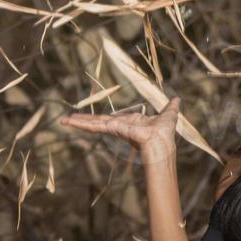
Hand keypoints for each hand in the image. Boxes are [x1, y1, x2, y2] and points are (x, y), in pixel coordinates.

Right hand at [59, 96, 180, 165]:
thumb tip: (178, 99)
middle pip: (97, 121)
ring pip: (92, 123)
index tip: (88, 119)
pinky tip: (71, 122)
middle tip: (67, 119)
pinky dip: (82, 124)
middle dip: (82, 121)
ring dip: (78, 122)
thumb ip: (170, 107)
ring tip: (63, 121)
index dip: (98, 119)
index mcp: (128, 123)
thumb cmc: (165, 131)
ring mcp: (114, 128)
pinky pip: (95, 125)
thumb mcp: (168, 114)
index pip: (109, 120)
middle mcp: (119, 126)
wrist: (162, 141)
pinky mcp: (112, 128)